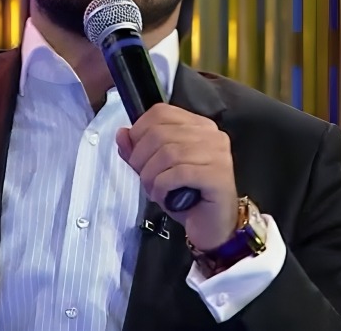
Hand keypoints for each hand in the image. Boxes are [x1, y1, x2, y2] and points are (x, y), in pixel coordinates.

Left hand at [115, 103, 238, 250]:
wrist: (212, 228)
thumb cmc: (187, 197)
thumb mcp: (156, 171)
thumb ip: (138, 151)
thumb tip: (122, 134)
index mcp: (198, 125)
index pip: (161, 112)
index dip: (139, 131)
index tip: (136, 155)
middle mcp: (211, 134)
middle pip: (160, 132)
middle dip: (141, 158)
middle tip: (144, 179)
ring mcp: (218, 154)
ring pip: (168, 153)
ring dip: (150, 175)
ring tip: (153, 190)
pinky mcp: (218, 175)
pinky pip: (179, 173)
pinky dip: (162, 186)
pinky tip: (163, 196)